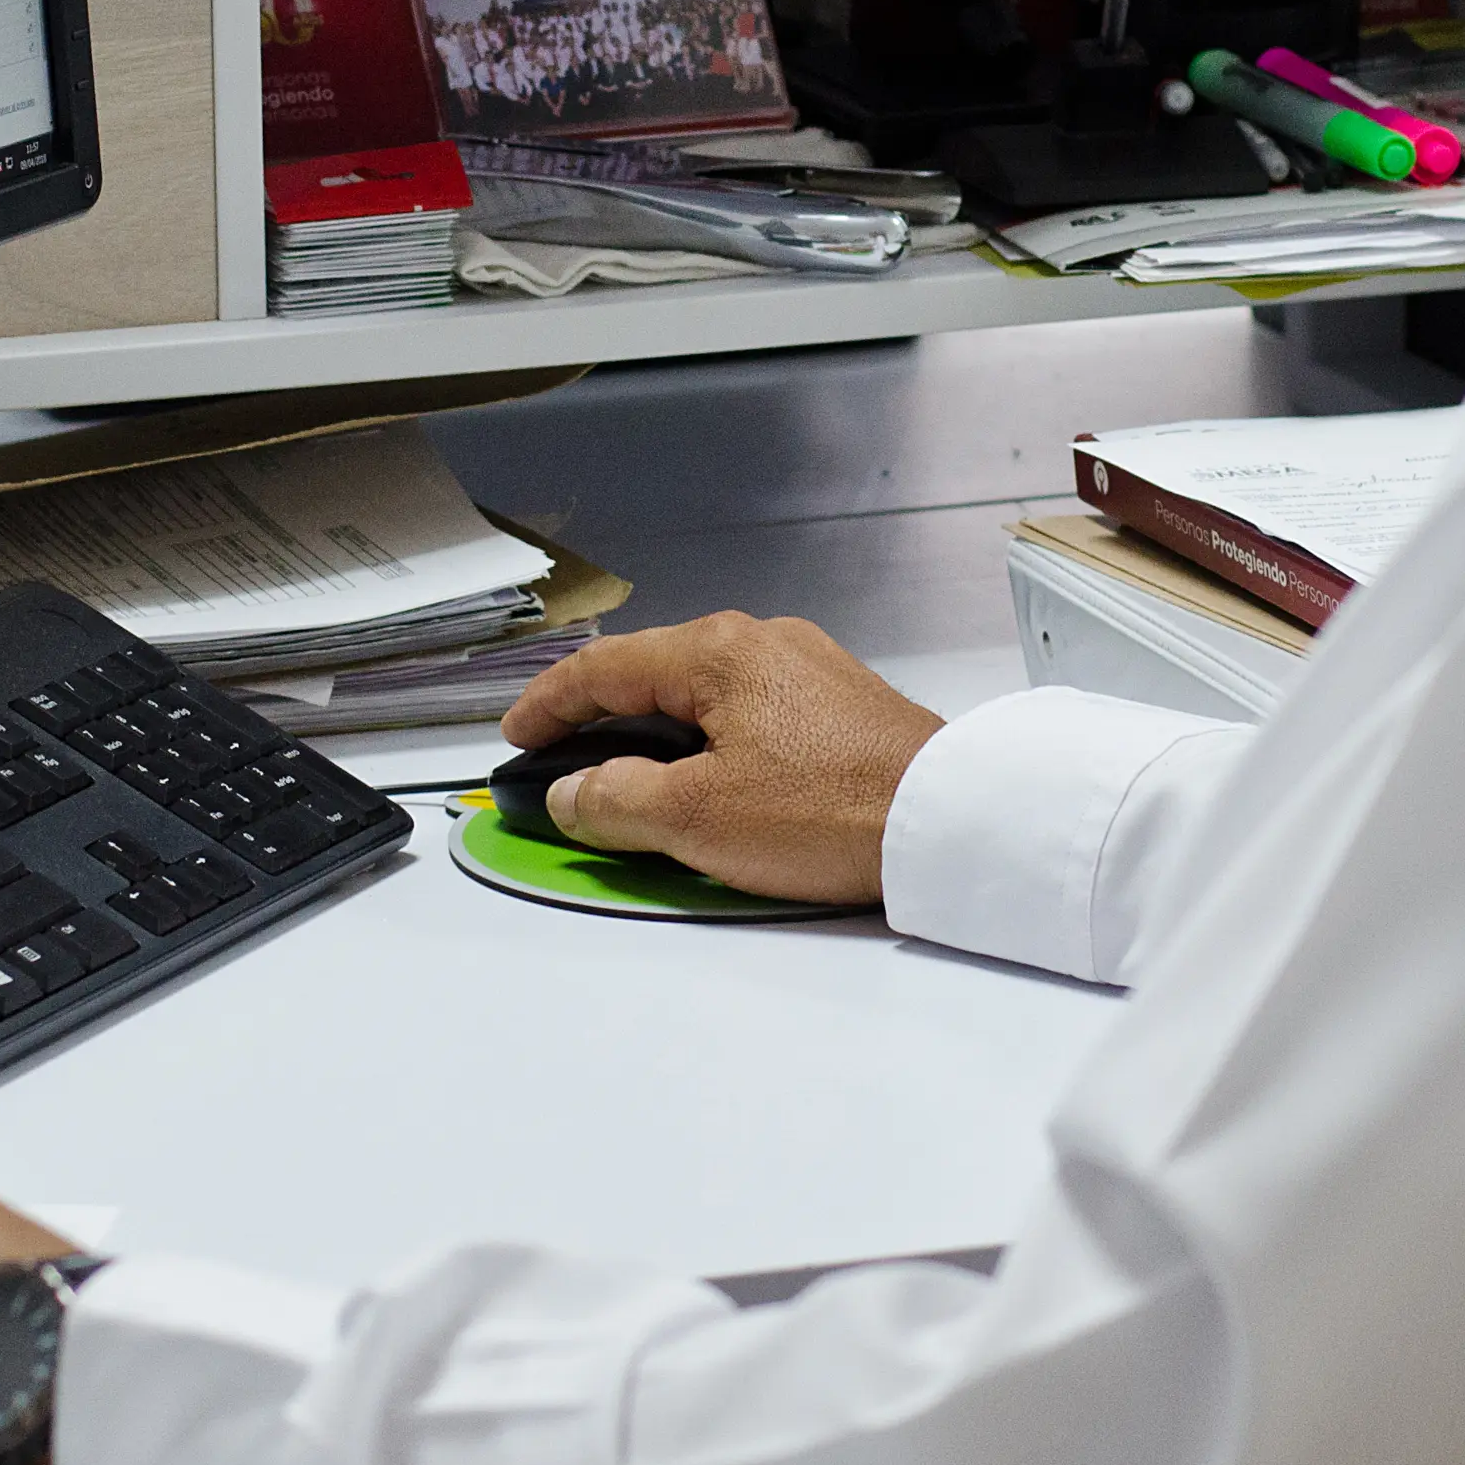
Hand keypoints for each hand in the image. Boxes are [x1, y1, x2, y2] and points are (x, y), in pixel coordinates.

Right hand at [500, 613, 942, 904]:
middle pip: (655, 674)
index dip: (549, 704)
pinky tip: (709, 788)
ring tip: (630, 786)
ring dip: (658, 736)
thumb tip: (570, 792)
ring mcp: (808, 669)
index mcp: (719, 651)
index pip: (604, 667)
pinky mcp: (841, 706)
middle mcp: (763, 642)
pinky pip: (749, 715)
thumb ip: (615, 800)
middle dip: (602, 720)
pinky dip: (709, 746)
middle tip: (561, 765)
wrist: (949, 822)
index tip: (516, 735)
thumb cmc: (829, 809)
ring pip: (704, 696)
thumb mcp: (696, 817)